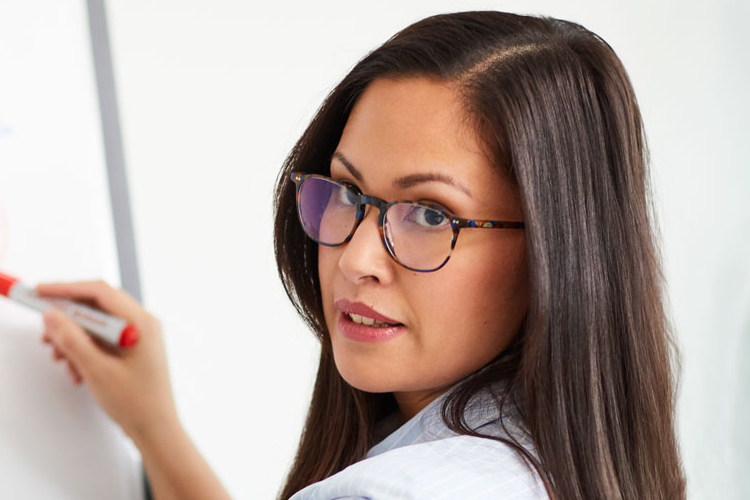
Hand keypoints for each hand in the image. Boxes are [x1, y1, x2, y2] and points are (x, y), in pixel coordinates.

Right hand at [38, 280, 178, 443]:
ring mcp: (139, 336)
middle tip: (46, 333)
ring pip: (97, 325)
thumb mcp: (97, 370)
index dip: (67, 289)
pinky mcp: (133, 349)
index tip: (41, 292)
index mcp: (141, 322)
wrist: (156, 429)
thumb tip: (53, 316)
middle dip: (68, 318)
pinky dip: (85, 350)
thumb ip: (73, 340)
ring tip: (61, 358)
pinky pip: (103, 339)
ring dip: (74, 338)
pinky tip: (77, 370)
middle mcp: (143, 324)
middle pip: (98, 306)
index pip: (100, 292)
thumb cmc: (137, 403)